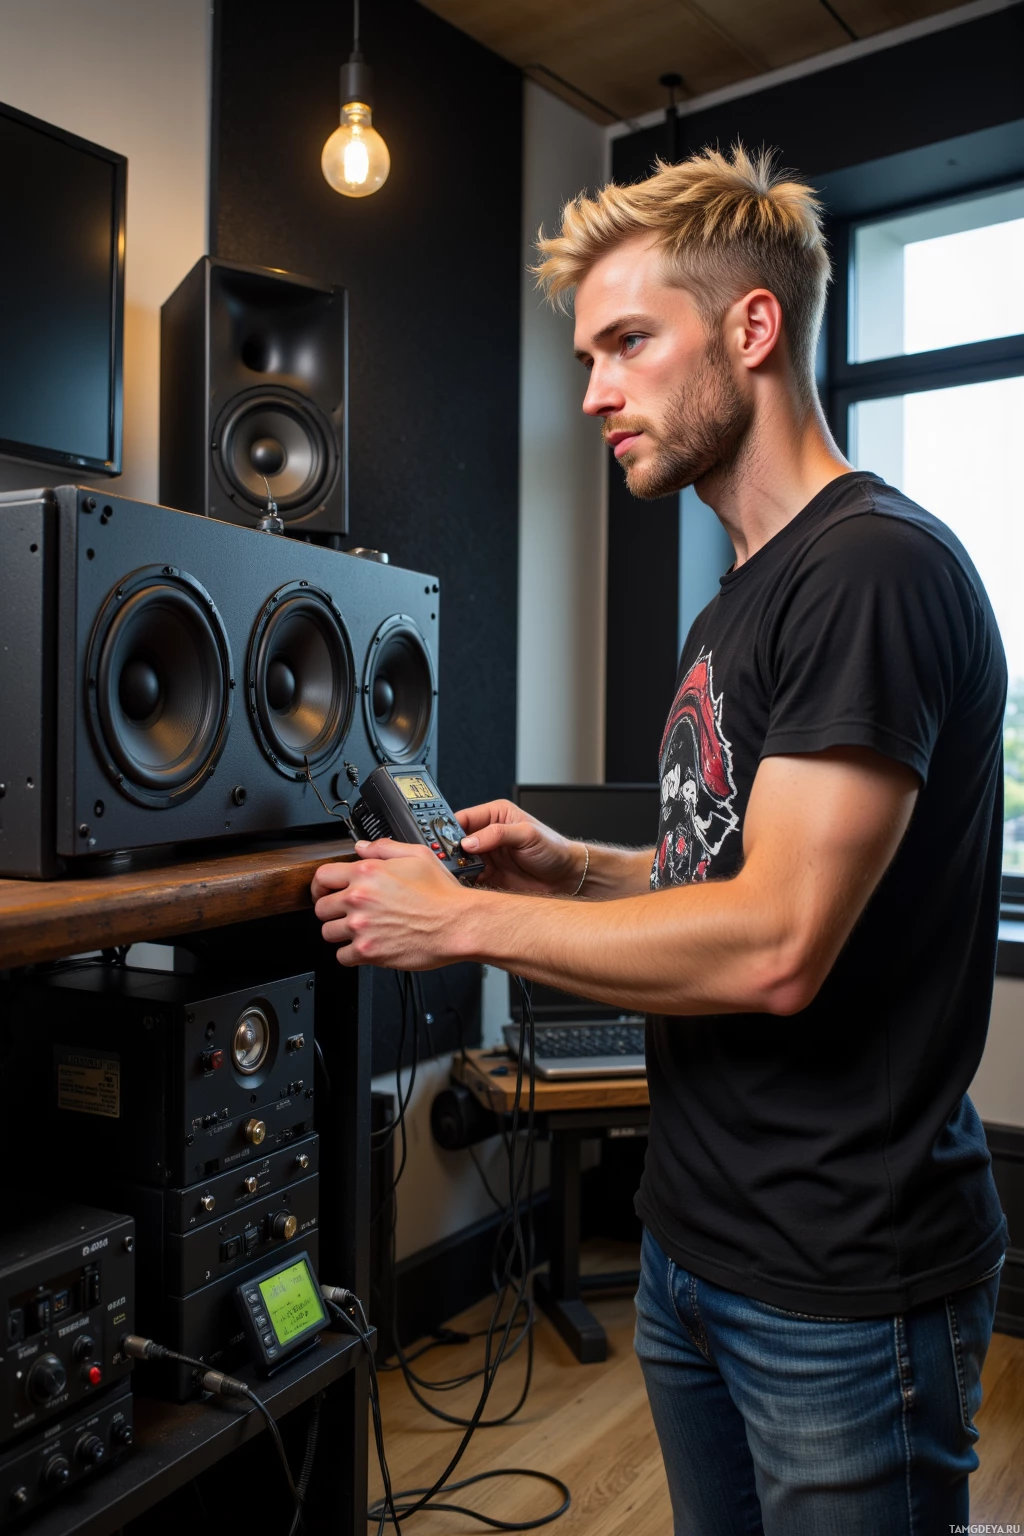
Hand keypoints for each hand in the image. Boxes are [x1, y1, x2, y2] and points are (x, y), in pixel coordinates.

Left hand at [311, 840, 470, 968]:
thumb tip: (362, 847)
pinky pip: (342, 957)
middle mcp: (359, 899)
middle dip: (332, 911)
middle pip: (321, 908)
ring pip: (327, 933)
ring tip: (357, 931)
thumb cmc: (442, 894)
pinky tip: (364, 947)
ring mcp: (361, 927)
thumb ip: (384, 848)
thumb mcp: (418, 855)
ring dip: (340, 933)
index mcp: (367, 873)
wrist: (457, 924)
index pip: (322, 876)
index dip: (321, 885)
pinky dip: (350, 954)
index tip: (325, 892)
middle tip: (345, 914)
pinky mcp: (367, 951)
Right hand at [455, 799, 584, 894]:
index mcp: (495, 816)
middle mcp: (488, 835)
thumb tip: (469, 841)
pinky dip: (465, 883)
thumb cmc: (553, 849)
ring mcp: (487, 857)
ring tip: (457, 873)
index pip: (463, 818)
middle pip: (457, 841)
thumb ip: (497, 834)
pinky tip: (466, 885)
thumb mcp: (527, 834)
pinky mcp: (489, 876)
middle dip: (450, 851)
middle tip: (447, 860)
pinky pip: (469, 879)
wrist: (566, 877)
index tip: (442, 841)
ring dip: (457, 868)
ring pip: (460, 862)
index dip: (449, 829)